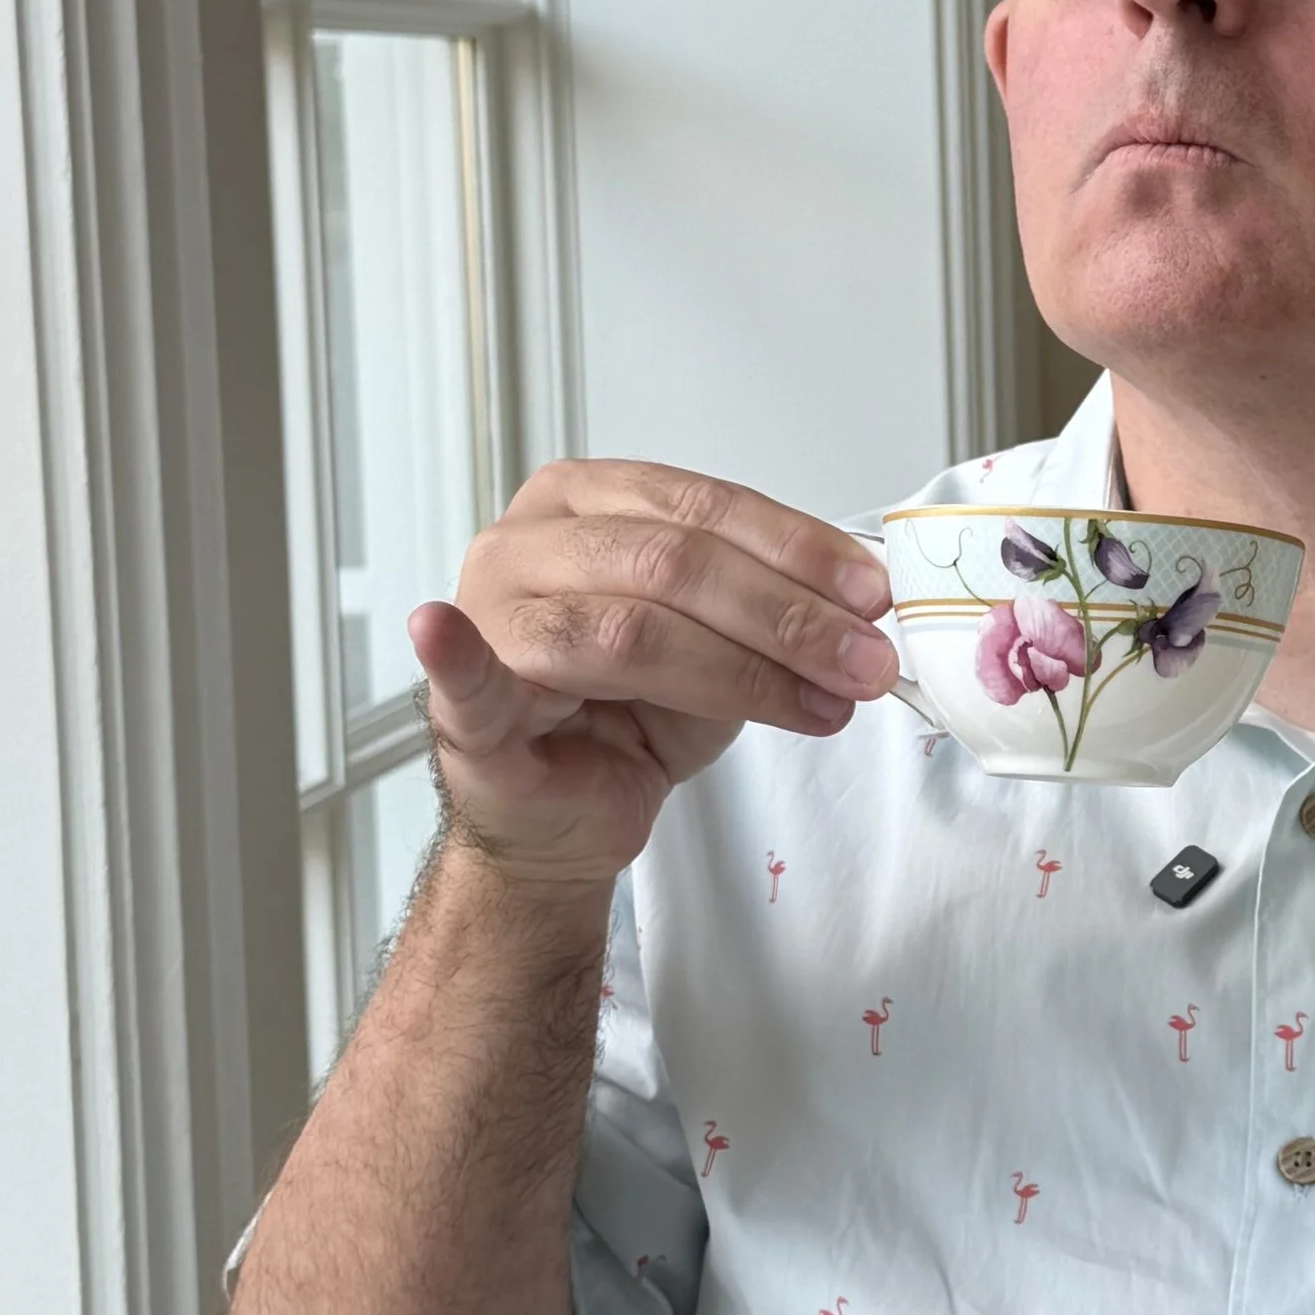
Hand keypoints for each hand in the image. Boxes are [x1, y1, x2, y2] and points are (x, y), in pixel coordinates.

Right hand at [407, 461, 897, 888]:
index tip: (872, 595)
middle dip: (788, 616)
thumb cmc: (633, 711)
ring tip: (821, 701)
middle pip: (675, 563)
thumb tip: (864, 599)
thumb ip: (770, 602)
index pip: (702, 507)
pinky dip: (455, 655)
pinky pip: (460, 674)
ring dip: (743, 669)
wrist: (569, 813)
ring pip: (629, 627)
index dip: (797, 549)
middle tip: (865, 662)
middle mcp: (528, 543)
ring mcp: (487, 617)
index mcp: (584, 501)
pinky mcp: (461, 706)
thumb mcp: (720, 640)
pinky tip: (442, 632)